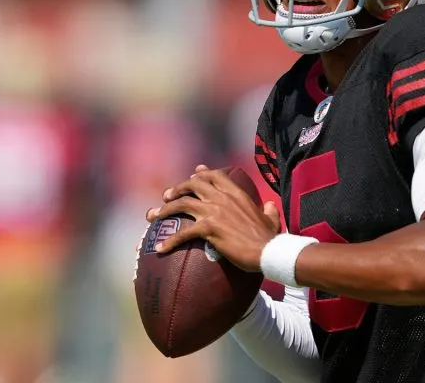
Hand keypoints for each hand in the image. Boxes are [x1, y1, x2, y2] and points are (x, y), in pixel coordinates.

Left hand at [146, 166, 280, 271]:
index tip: (192, 175)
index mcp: (237, 194)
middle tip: (167, 196)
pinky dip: (169, 240)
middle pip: (193, 185)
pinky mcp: (209, 228)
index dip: (201, 174)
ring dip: (164, 209)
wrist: (268, 251)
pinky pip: (183, 233)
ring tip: (153, 216)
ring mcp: (214, 212)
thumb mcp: (271, 219)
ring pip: (182, 204)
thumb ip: (269, 209)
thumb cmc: (270, 238)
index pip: (215, 175)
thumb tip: (271, 205)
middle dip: (177, 188)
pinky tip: (160, 248)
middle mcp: (223, 198)